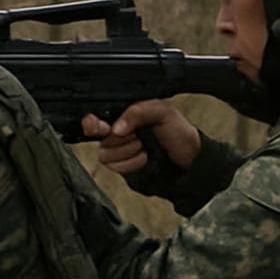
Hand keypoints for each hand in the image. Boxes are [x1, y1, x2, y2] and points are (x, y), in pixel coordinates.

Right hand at [81, 100, 200, 174]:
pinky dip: (132, 163)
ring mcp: (116, 149)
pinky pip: (115, 166)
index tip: (97, 125)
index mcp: (122, 112)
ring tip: (145, 146)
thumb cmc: (177, 131)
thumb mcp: (162, 112)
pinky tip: (144, 158)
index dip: (91, 121)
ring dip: (129, 151)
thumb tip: (116, 128)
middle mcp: (115, 130)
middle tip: (138, 135)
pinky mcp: (120, 166)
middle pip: (98, 134)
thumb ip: (138, 112)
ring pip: (105, 152)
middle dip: (121, 137)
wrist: (189, 160)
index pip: (95, 114)